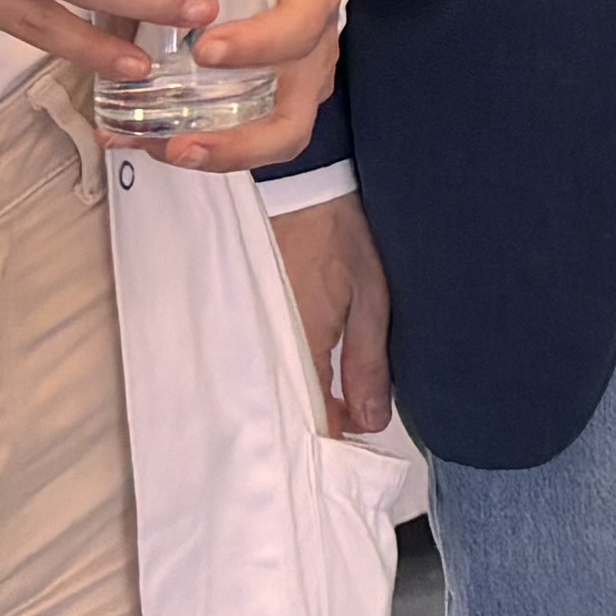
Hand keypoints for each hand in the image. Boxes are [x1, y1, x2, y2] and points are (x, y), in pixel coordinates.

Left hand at [145, 0, 347, 173]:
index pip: (300, 25)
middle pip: (293, 119)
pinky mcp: (276, 92)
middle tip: (178, 142)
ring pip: (271, 139)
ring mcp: (299, 78)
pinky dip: (201, 140)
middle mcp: (315, 46)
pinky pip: (248, 129)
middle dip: (236, 144)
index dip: (258, 45)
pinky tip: (142, 136)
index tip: (204, 50)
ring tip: (149, 147)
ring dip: (211, 153)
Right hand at [273, 190, 393, 438]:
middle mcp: (269, 347)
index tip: (357, 429)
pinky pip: (261, 357)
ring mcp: (252, 328)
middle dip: (313, 420)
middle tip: (345, 415)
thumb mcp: (370, 296)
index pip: (313, 418)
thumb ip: (369, 361)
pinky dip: (280, 368)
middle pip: (287, 406)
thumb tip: (371, 423)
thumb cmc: (339, 234)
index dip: (336, 434)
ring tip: (326, 393)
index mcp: (303, 348)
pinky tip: (299, 364)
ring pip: (272, 384)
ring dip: (297, 393)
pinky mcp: (244, 310)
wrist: (297, 181)